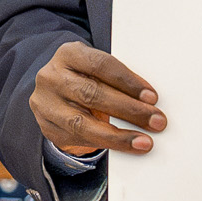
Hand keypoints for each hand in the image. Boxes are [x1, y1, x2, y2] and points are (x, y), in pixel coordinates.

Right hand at [30, 41, 165, 155]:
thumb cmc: (85, 78)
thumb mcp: (97, 70)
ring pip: (83, 123)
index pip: (101, 65)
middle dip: (129, 110)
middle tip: (155, 120)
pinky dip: (106, 144)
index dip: (128, 82)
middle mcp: (52, 77)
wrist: (56, 93)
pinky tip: (126, 146)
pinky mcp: (48, 128)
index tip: (151, 97)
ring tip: (143, 141)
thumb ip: (116, 79)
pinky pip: (79, 139)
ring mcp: (46, 104)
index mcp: (68, 54)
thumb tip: (149, 100)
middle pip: (93, 94)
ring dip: (118, 135)